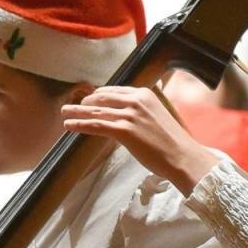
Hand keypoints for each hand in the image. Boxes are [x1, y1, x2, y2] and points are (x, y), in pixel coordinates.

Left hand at [61, 86, 220, 192]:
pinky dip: (80, 124)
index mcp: (145, 94)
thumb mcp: (160, 117)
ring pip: (96, 110)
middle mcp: (136, 100)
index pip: (114, 90)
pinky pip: (96, 124)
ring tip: (64, 113)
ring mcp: (130, 114)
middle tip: (74, 107)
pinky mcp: (124, 130)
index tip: (89, 100)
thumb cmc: (174, 142)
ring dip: (76, 112)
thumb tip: (127, 116)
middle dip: (85, 102)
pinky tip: (69, 126)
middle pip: (102, 97)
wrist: (183, 156)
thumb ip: (143, 111)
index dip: (98, 95)